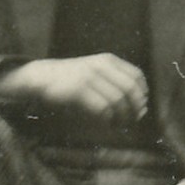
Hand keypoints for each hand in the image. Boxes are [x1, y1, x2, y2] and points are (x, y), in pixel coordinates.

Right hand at [0, 54, 147, 120]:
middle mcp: (100, 66)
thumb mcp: (95, 72)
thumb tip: (141, 107)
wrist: (42, 76)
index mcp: (108, 60)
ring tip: (119, 124)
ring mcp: (89, 77)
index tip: (140, 107)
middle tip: (133, 120)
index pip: (136, 76)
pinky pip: (102, 108)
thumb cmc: (72, 79)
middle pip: (130, 89)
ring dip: (122, 116)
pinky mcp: (78, 90)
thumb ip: (116, 84)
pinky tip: (106, 123)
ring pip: (118, 100)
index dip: (142, 94)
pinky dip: (108, 119)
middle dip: (135, 108)